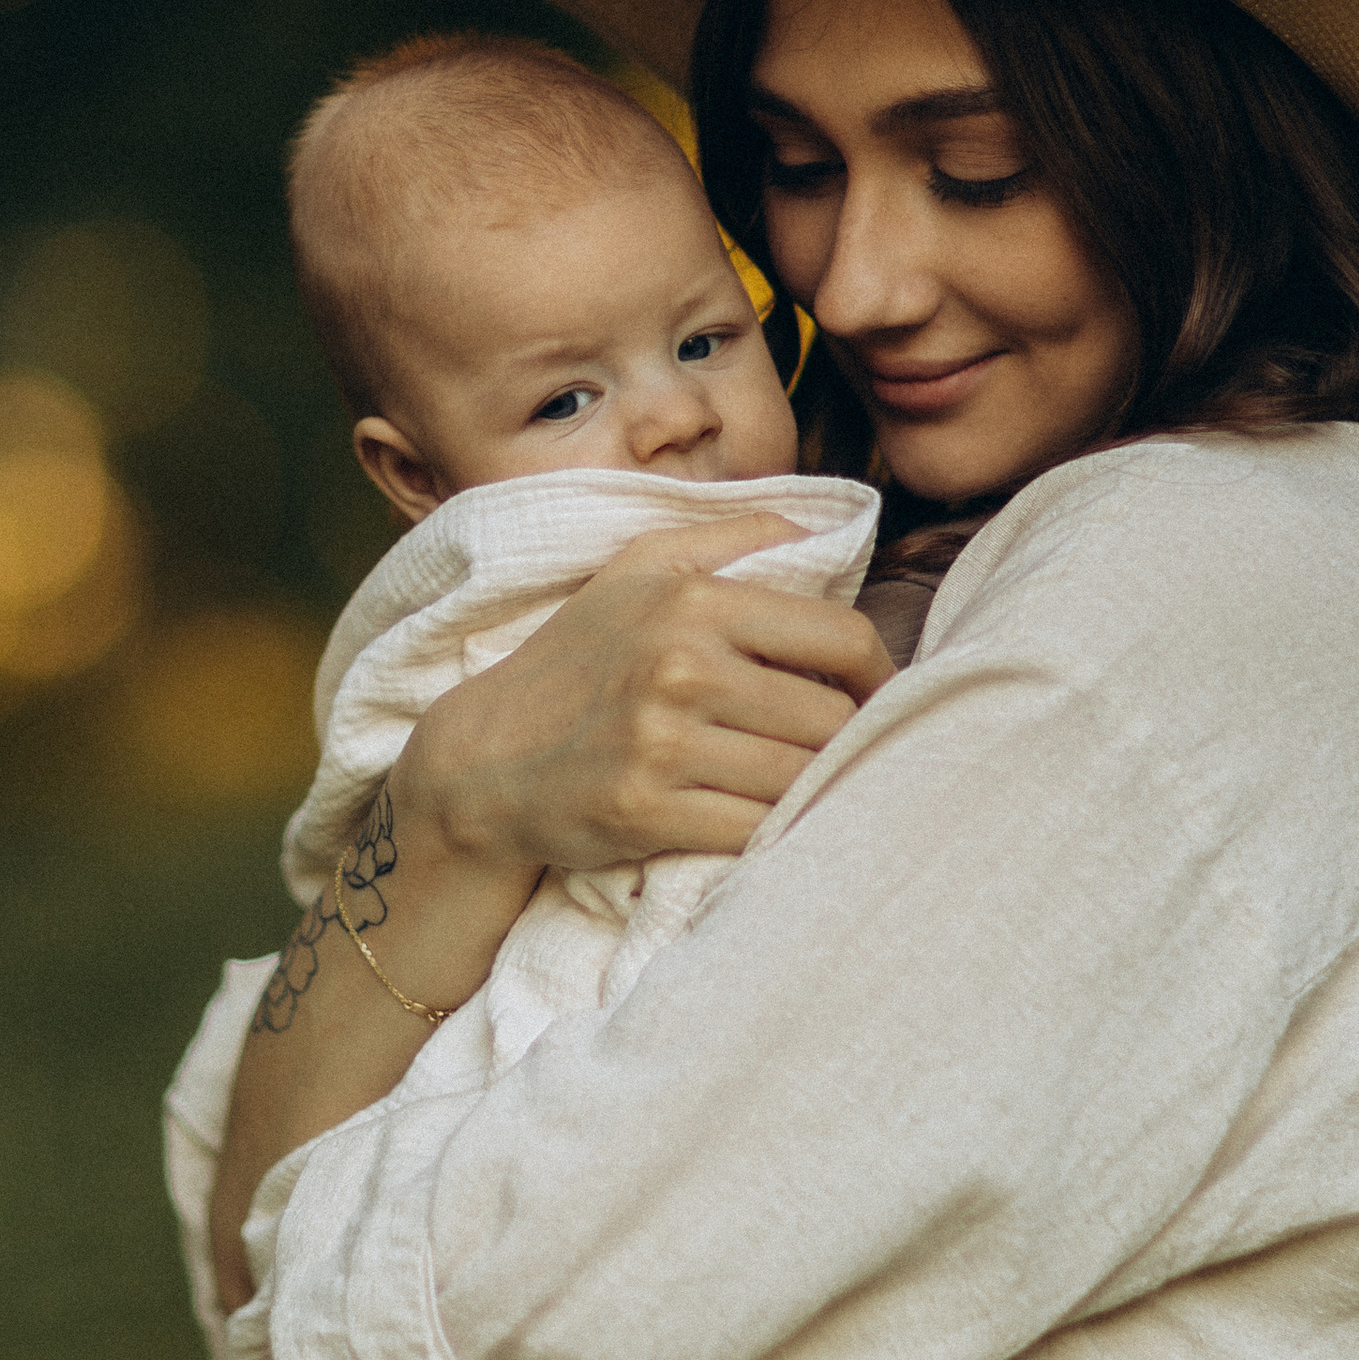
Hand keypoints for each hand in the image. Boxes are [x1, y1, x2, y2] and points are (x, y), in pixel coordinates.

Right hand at [401, 510, 893, 872]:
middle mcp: (680, 666)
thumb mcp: (634, 571)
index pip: (839, 638)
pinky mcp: (646, 811)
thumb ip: (730, 536)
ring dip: (810, 789)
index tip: (871, 695)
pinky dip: (770, 830)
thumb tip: (817, 529)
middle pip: (830, 719)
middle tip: (828, 749)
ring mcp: (661, 742)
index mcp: (692, 601)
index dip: (877, 673)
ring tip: (795, 783)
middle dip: (841, 739)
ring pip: (800, 778)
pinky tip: (756, 817)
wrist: (481, 758)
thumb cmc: (573, 660)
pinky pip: (756, 829)